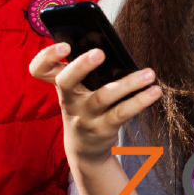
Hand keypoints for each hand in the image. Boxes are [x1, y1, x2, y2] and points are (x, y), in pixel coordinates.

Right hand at [29, 43, 162, 166]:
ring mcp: (84, 115)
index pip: (39, 69)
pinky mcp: (103, 128)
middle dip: (81, 66)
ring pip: (103, 96)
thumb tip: (114, 47)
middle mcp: (68, 99)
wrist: (84, 149)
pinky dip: (140, 100)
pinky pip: (122, 112)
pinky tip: (154, 91)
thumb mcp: (76, 91)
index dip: (47, 56)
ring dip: (127, 83)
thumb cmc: (84, 108)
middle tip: (100, 53)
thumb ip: (85, 71)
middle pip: (66, 81)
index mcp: (60, 85)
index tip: (64, 45)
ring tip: (149, 74)